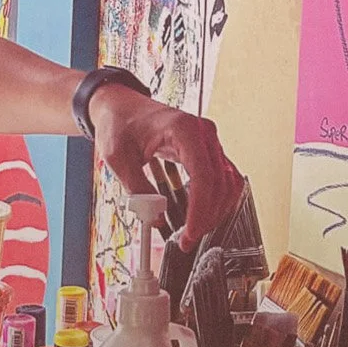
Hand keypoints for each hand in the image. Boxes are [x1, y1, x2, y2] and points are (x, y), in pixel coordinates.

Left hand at [88, 85, 240, 245]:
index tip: (190, 232)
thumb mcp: (119, 158)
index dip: (200, 210)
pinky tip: (203, 215)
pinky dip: (218, 199)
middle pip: (220, 182)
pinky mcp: (207, 150)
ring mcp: (209, 140)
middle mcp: (203, 133)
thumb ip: (138, 189)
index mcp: (184, 129)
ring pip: (228, 182)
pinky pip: (224, 177)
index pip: (204, 176)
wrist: (120, 106)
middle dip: (207, 216)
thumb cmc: (120, 123)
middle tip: (188, 240)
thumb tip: (155, 217)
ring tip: (195, 230)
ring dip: (216, 210)